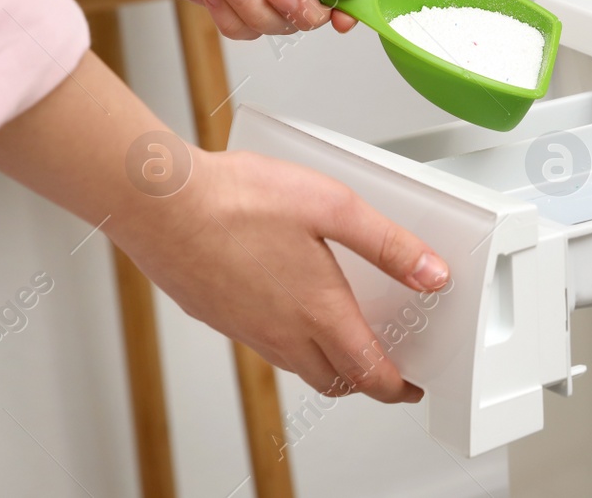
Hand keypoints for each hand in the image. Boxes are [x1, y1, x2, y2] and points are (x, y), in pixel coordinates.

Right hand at [0, 53, 450, 403]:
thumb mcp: (335, 208)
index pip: (367, 372)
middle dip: (364, 381)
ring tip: (346, 340)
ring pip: (297, 366)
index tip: (411, 389)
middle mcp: (281, 331)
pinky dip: (291, 344)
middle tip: (385, 370)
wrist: (159, 204)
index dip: (396, 387)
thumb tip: (431, 274)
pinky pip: (264, 345)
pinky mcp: (216, 315)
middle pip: (332, 379)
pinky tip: (290, 308)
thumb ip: (388, 244)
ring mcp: (245, 328)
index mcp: (318, 311)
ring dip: (327, 365)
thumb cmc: (238, 201)